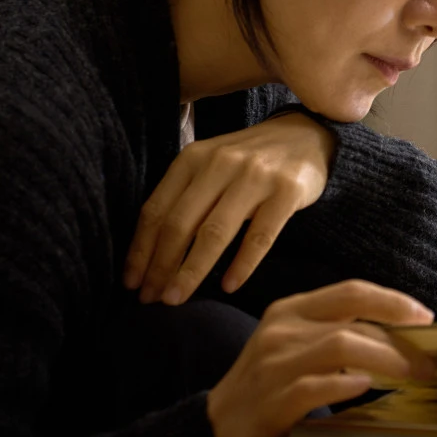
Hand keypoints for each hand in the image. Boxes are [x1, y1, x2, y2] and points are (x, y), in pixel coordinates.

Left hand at [124, 111, 335, 304]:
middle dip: (160, 266)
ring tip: (176, 299)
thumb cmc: (249, 162)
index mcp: (193, 158)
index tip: (130, 283)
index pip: (157, 209)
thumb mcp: (210, 167)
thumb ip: (184, 197)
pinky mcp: (287, 191)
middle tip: (150, 300)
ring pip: (214, 232)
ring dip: (191, 271)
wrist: (306, 136)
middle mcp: (219, 163)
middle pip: (180, 223)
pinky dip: (241, 264)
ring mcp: (255, 176)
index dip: (140, 250)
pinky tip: (228, 287)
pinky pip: (259, 236)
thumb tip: (148, 254)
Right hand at [207, 279, 436, 436]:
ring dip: (385, 360)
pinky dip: (345, 384)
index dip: (392, 300)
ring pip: (341, 347)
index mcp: (290, 309)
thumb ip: (333, 329)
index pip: (350, 291)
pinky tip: (365, 388)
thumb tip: (395, 331)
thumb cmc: (268, 381)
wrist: (219, 421)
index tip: (424, 316)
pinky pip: (317, 385)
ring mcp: (275, 363)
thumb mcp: (294, 342)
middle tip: (428, 361)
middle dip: (399, 340)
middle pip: (352, 321)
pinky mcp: (273, 397)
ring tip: (410, 375)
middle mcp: (282, 329)